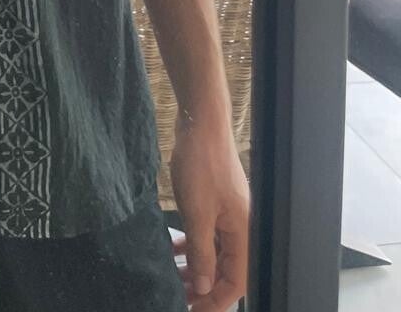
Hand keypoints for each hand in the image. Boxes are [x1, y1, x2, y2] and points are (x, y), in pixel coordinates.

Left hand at [170, 113, 250, 311]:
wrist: (201, 123)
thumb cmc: (202, 164)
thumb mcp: (197, 213)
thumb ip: (201, 252)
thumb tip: (202, 286)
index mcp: (243, 233)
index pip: (235, 282)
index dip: (214, 301)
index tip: (192, 310)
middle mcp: (240, 228)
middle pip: (226, 270)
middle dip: (204, 287)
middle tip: (179, 296)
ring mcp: (228, 214)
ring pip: (215, 253)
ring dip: (196, 267)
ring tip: (173, 277)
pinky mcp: (216, 203)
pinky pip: (208, 234)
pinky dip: (193, 245)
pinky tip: (175, 249)